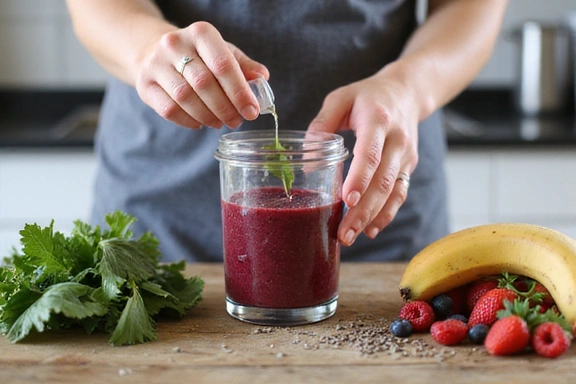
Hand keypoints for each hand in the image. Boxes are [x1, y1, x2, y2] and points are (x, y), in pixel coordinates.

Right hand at [135, 21, 268, 128]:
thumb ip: (244, 66)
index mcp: (201, 33)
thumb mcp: (223, 53)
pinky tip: (200, 123)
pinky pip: (169, 110)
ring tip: (220, 123)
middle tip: (236, 121)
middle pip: (204, 84)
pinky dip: (189, 121)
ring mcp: (156, 63)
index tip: (252, 111)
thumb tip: (262, 77)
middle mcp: (175, 44)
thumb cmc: (199, 56)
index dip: (240, 92)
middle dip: (225, 108)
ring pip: (185, 98)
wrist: (154, 51)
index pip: (223, 65)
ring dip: (208, 116)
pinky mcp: (144, 84)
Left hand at [308, 71, 418, 245]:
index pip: (370, 153)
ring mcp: (406, 156)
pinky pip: (399, 194)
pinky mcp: (408, 167)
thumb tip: (307, 157)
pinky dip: (386, 215)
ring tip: (351, 237)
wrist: (406, 93)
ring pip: (392, 193)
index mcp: (377, 120)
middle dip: (363, 211)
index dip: (359, 178)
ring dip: (373, 218)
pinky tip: (370, 230)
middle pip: (382, 181)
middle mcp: (397, 140)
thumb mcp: (340, 98)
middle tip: (344, 233)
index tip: (346, 200)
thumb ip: (322, 124)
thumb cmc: (367, 96)